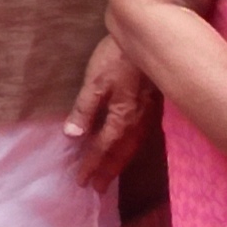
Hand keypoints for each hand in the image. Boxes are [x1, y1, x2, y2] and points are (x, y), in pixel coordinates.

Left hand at [60, 35, 152, 187]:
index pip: (103, 148)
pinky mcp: (153, 107)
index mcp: (121, 117)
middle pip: (121, 153)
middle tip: (98, 189)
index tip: (82, 181)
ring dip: (120, 163)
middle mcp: (137, 122)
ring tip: (110, 176)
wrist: (148, 38)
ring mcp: (148, 115)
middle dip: (108, 171)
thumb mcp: (95, 81)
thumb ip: (84, 109)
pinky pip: (141, 137)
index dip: (92, 165)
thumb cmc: (117, 57)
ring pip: (133, 147)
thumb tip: (72, 135)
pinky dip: (132, 149)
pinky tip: (128, 149)